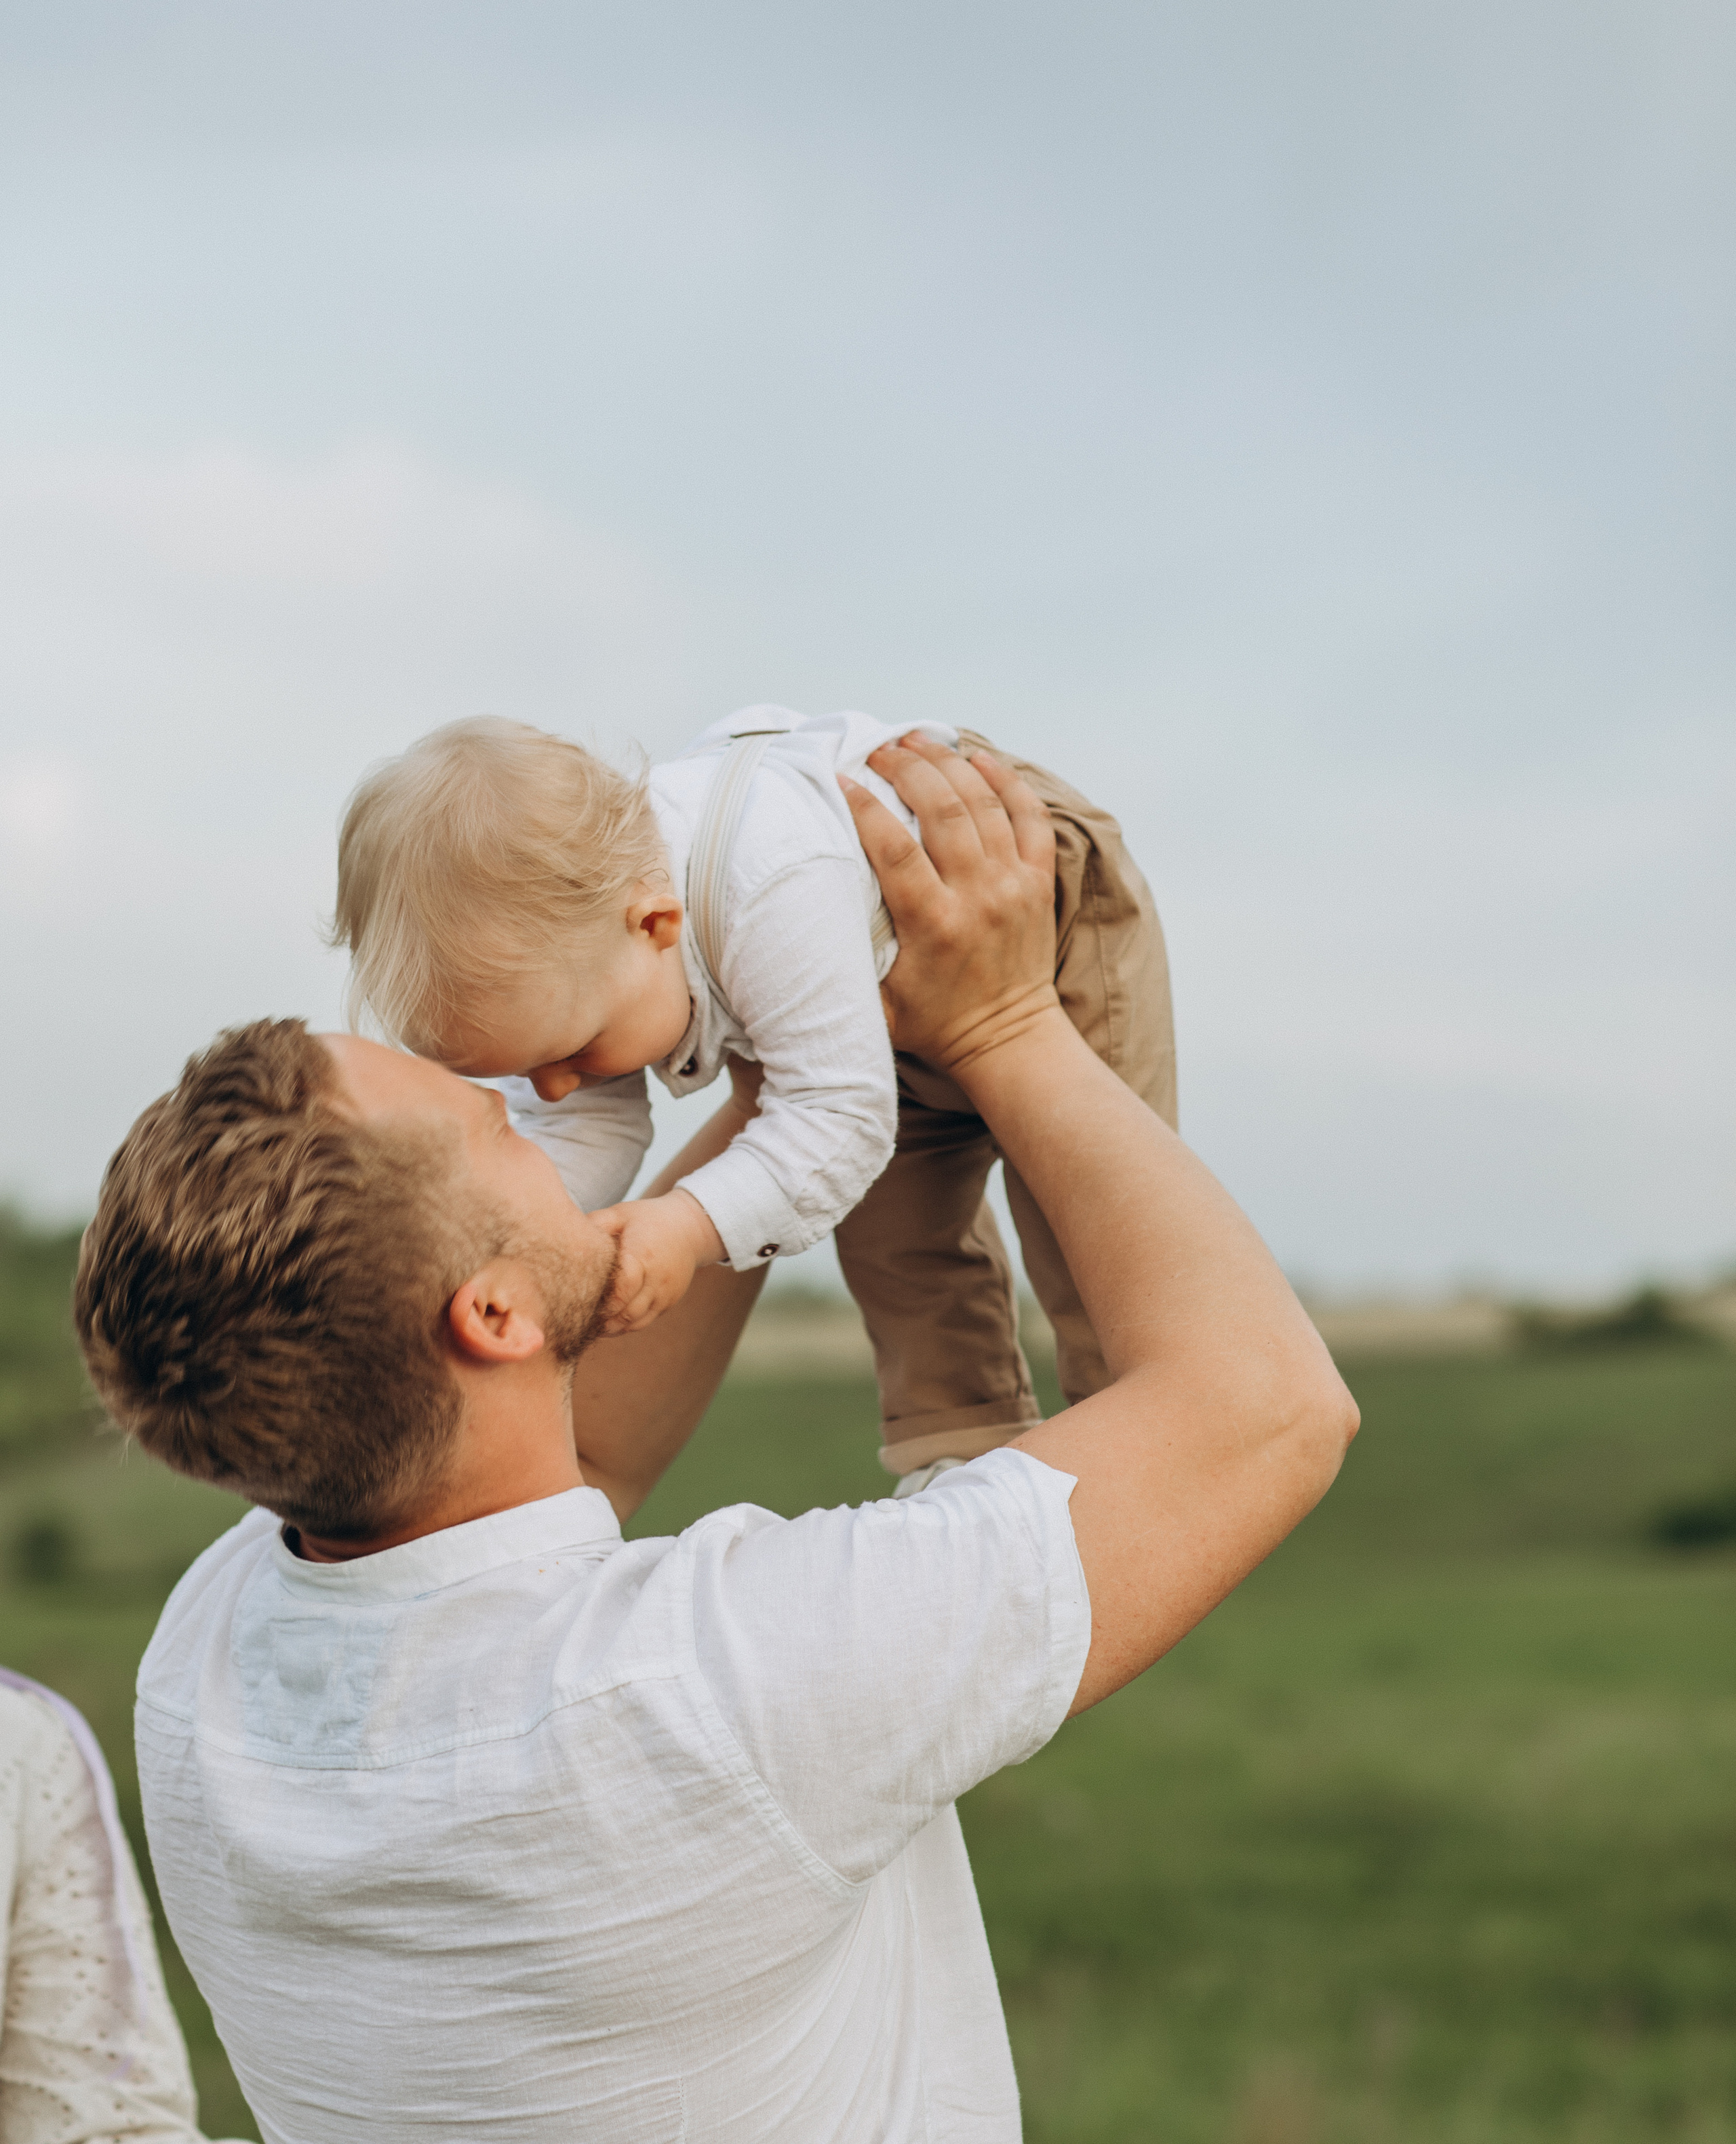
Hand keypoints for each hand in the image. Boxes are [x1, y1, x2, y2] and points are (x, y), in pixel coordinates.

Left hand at [588, 1190, 726, 1335]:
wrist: (690, 1228)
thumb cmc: (649, 1219)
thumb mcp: (622, 1213)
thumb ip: (596, 1223)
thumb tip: (564, 1234)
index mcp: (642, 1256)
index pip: (621, 1290)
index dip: (601, 1304)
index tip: (580, 1305)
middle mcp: (657, 1279)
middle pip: (627, 1312)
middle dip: (602, 1321)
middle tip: (578, 1321)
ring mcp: (665, 1293)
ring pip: (636, 1322)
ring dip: (613, 1327)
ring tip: (591, 1326)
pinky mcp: (669, 1302)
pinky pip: (645, 1321)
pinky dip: (626, 1325)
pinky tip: (610, 1322)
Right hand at [840, 734, 1061, 1072]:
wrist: (1009, 1041)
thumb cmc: (937, 1025)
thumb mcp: (880, 1008)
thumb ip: (847, 966)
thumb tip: (798, 928)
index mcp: (934, 924)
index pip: (894, 847)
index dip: (864, 806)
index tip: (840, 779)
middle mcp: (978, 896)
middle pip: (942, 809)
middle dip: (907, 767)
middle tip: (879, 748)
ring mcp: (1013, 884)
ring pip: (984, 802)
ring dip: (949, 763)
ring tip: (918, 740)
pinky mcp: (1038, 882)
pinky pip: (1030, 817)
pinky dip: (1007, 782)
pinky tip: (979, 759)